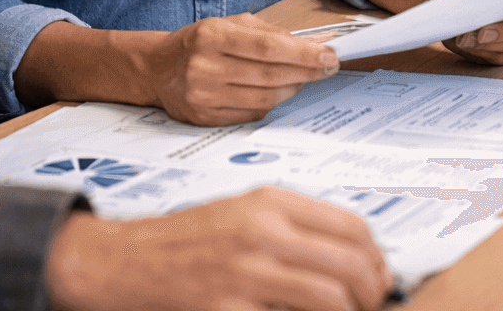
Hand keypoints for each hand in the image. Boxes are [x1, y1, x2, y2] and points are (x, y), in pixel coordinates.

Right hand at [47, 187, 393, 310]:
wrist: (123, 261)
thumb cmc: (186, 241)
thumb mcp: (243, 213)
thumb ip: (294, 225)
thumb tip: (353, 254)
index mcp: (270, 201)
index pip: (353, 227)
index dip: (377, 259)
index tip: (379, 278)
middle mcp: (263, 231)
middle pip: (351, 265)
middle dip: (371, 293)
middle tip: (369, 306)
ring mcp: (246, 272)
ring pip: (331, 298)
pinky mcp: (229, 307)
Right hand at [147, 13, 338, 125]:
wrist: (157, 68)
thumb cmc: (199, 42)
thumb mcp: (228, 24)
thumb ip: (268, 32)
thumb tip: (311, 44)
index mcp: (211, 36)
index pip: (267, 47)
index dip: (303, 53)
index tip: (329, 56)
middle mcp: (204, 66)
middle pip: (270, 75)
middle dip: (306, 72)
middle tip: (328, 68)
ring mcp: (203, 96)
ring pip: (264, 98)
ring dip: (292, 89)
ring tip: (303, 79)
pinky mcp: (204, 118)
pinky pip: (251, 114)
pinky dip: (271, 103)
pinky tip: (278, 92)